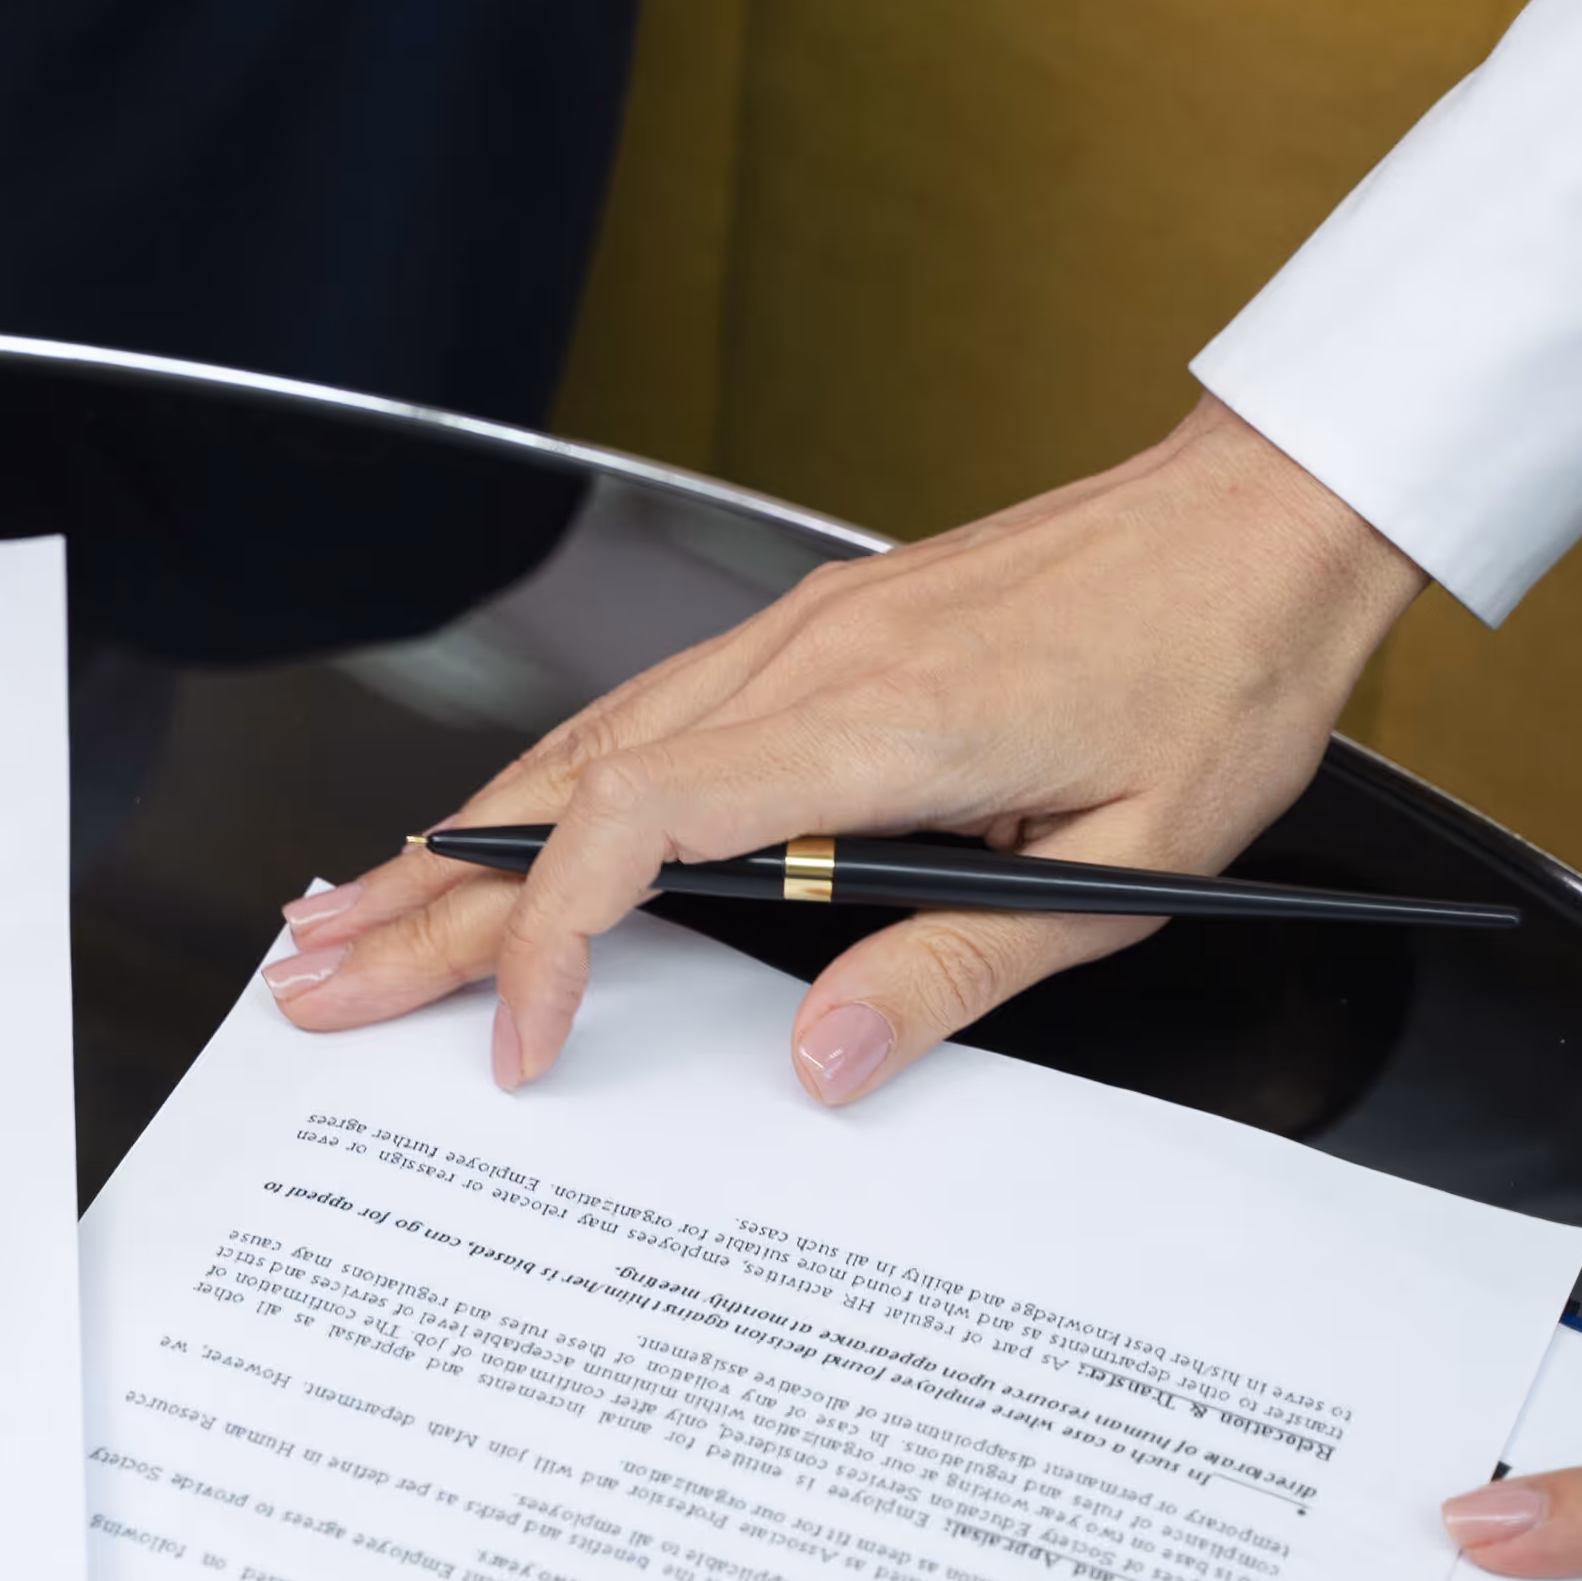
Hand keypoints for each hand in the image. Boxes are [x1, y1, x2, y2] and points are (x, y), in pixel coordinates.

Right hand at [260, 395, 1426, 1097]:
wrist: (1265, 520)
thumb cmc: (1218, 675)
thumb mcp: (1129, 867)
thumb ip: (957, 969)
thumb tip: (821, 1061)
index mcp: (881, 724)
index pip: (644, 823)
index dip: (554, 935)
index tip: (525, 1040)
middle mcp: (808, 660)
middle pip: (566, 788)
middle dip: (427, 899)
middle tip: (316, 976)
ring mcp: (796, 634)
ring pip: (582, 745)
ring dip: (456, 839)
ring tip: (353, 914)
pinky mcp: (810, 630)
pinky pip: (639, 714)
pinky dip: (541, 786)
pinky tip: (484, 824)